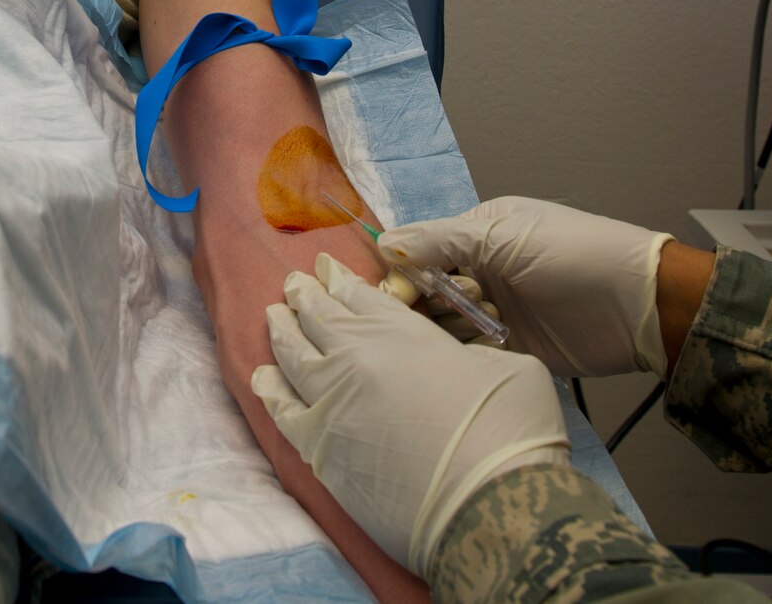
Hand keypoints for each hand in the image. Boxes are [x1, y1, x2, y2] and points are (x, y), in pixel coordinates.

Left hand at [252, 253, 569, 576]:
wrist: (488, 504)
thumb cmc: (509, 431)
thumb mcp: (506, 365)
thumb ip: (470, 355)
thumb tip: (462, 363)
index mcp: (400, 330)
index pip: (357, 294)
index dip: (338, 279)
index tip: (324, 268)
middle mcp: (355, 358)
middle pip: (318, 318)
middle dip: (304, 296)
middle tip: (293, 284)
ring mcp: (330, 404)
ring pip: (292, 358)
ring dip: (281, 333)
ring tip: (272, 316)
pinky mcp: (320, 451)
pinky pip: (282, 412)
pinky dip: (270, 390)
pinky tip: (262, 378)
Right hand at [379, 196, 674, 377]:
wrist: (637, 307)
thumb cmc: (572, 256)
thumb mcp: (503, 237)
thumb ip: (440, 241)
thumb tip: (384, 242)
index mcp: (479, 233)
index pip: (422, 251)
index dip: (403, 273)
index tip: (391, 295)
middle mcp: (482, 270)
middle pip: (428, 291)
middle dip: (423, 304)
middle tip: (427, 317)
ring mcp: (496, 312)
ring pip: (445, 325)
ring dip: (447, 329)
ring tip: (466, 328)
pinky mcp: (509, 351)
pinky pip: (468, 354)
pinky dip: (461, 356)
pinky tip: (462, 357)